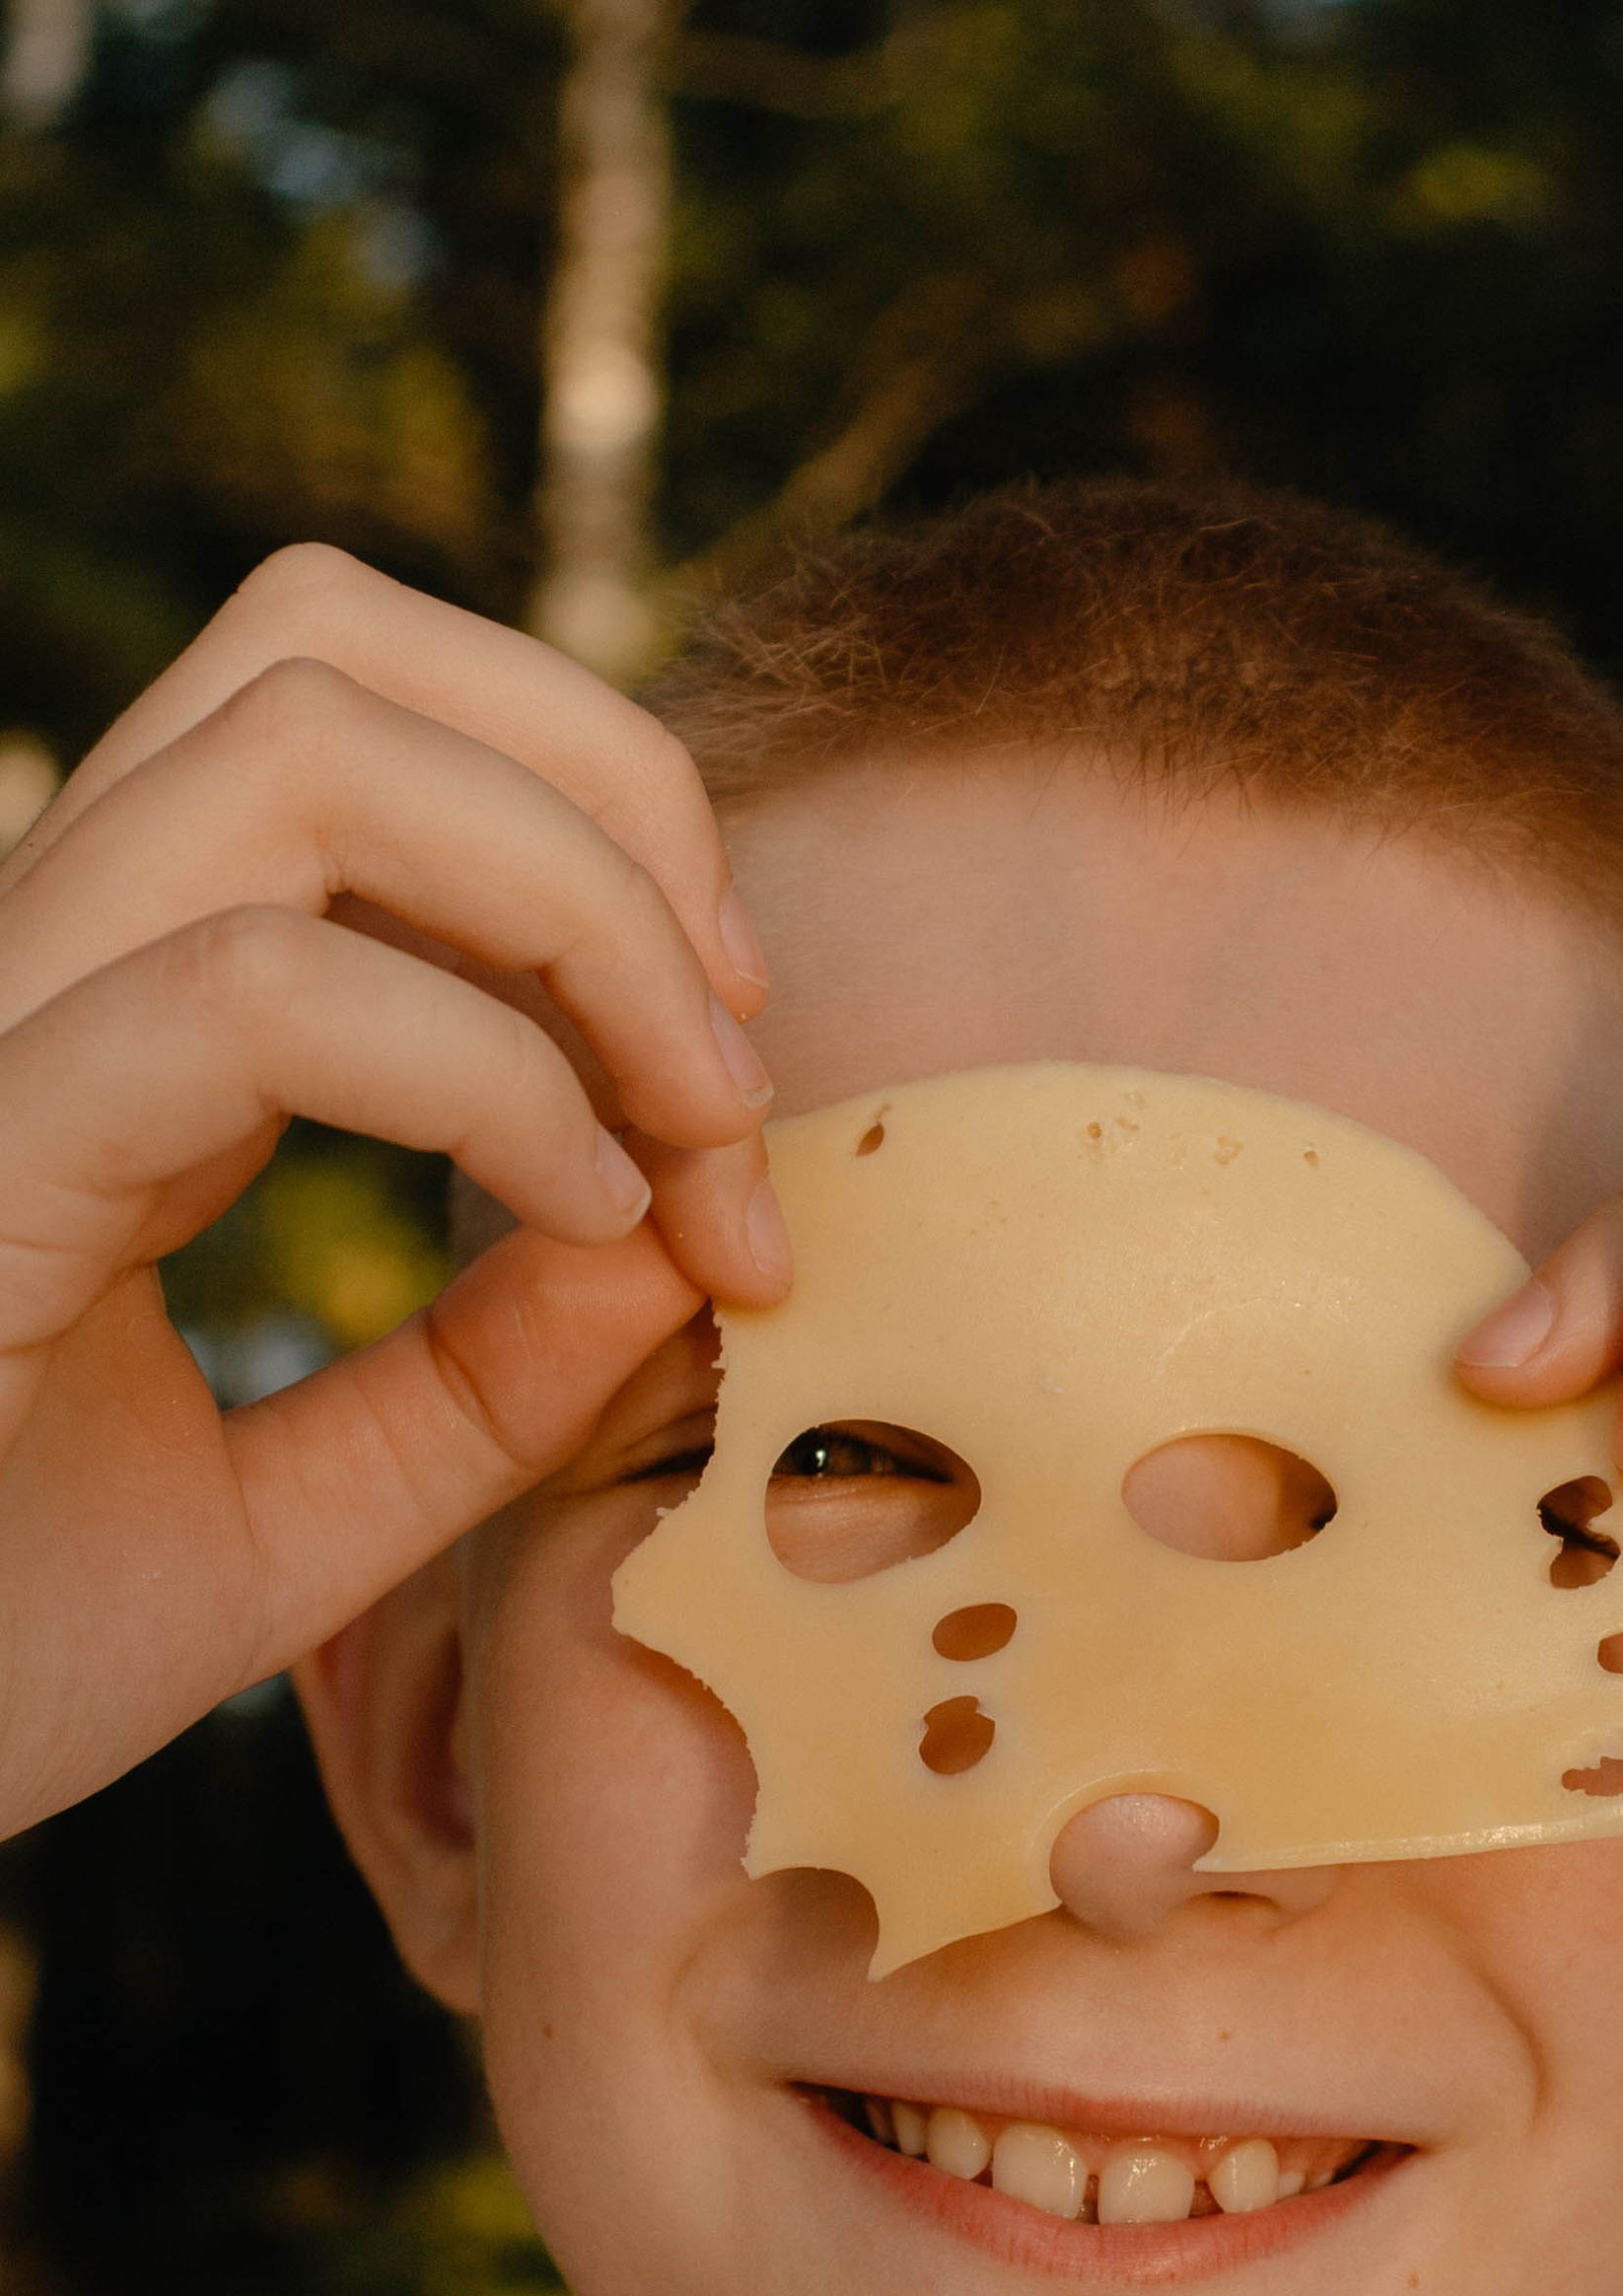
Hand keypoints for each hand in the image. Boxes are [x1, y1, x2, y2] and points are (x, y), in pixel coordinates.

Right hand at [0, 542, 786, 1835]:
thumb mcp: (297, 1521)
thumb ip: (482, 1382)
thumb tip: (682, 1222)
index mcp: (95, 1012)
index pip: (346, 727)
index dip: (596, 829)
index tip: (736, 1070)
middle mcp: (24, 966)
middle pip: (327, 638)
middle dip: (608, 797)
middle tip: (741, 1050)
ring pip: (303, 745)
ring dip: (583, 912)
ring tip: (693, 1140)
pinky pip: (249, 990)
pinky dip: (484, 1075)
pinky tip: (590, 1216)